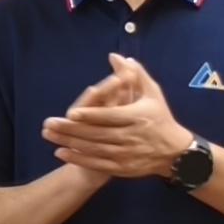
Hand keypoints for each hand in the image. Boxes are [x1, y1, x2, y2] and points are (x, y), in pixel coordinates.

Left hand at [42, 54, 195, 180]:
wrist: (174, 152)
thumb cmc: (160, 117)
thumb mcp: (152, 93)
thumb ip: (134, 74)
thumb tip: (115, 56)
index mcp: (137, 117)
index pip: (110, 116)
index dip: (91, 115)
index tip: (71, 113)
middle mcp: (130, 137)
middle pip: (97, 134)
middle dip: (71, 130)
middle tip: (49, 124)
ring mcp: (125, 154)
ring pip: (94, 149)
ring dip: (70, 144)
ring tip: (50, 136)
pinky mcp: (122, 168)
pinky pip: (97, 164)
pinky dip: (78, 159)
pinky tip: (61, 153)